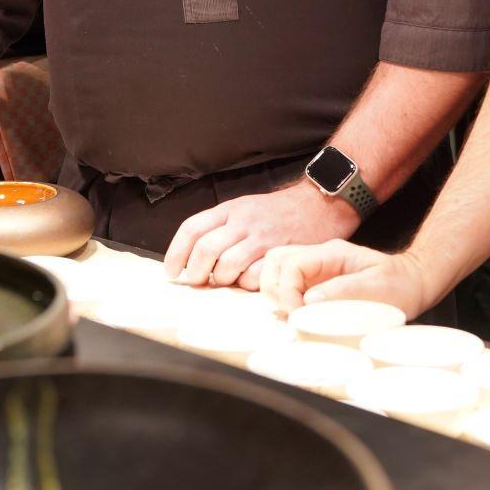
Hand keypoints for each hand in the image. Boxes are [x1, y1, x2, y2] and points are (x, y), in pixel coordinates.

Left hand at [163, 179, 358, 290]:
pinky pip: (255, 276)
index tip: (171, 271)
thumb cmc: (276, 212)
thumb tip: (191, 256)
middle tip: (196, 281)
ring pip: (227, 265)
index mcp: (229, 210)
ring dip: (221, 280)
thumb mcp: (243, 208)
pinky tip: (249, 281)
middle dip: (195, 272)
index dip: (175, 253)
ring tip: (224, 282)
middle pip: (205, 249)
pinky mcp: (281, 254)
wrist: (318, 204)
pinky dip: (247, 284)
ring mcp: (262, 238)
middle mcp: (242, 222)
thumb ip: (219, 227)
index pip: (192, 229)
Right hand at [259, 241, 432, 318]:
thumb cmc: (400, 284)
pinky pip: (288, 282)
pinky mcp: (316, 282)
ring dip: (274, 293)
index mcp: (332, 253)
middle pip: (276, 261)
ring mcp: (316, 268)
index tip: (296, 315)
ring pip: (276, 270)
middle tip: (288, 316)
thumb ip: (344, 290)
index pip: (291, 264)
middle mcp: (319, 256)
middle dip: (274, 290)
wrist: (414, 282)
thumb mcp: (378, 286)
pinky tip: (291, 314)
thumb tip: (309, 300)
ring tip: (288, 316)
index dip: (286, 291)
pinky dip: (282, 298)